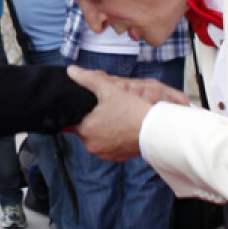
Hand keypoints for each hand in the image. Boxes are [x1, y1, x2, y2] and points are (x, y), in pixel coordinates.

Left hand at [67, 66, 187, 160]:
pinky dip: (114, 139)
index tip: (94, 105)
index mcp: (85, 130)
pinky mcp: (117, 158)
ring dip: (103, 130)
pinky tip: (122, 129)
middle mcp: (92, 145)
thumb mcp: (109, 90)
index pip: (75, 119)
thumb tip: (71, 70)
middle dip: (94, 120)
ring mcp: (105, 153)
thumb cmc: (132, 110)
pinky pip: (110, 147)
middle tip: (107, 109)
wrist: (155, 130)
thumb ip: (88, 79)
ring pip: (98, 138)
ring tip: (116, 118)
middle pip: (86, 129)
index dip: (84, 110)